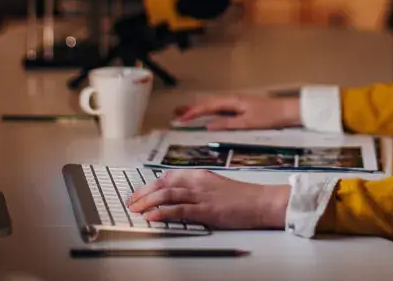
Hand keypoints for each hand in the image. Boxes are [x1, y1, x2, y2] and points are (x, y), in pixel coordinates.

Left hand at [127, 169, 289, 229]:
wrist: (260, 201)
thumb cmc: (241, 197)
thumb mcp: (215, 187)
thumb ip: (196, 189)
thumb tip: (177, 196)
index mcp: (199, 175)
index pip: (168, 176)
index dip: (149, 185)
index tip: (138, 193)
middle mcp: (198, 182)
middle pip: (163, 184)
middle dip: (143, 193)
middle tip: (131, 203)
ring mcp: (202, 195)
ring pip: (168, 194)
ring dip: (148, 202)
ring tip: (136, 209)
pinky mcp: (207, 210)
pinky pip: (180, 210)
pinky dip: (163, 213)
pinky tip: (152, 217)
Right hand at [174, 93, 300, 129]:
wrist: (289, 110)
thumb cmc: (270, 116)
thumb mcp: (247, 123)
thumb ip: (227, 124)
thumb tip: (208, 126)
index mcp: (232, 101)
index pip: (207, 106)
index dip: (192, 113)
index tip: (179, 119)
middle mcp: (233, 98)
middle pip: (208, 102)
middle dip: (191, 108)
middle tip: (176, 114)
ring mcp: (237, 101)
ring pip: (214, 103)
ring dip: (200, 108)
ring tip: (186, 112)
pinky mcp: (242, 105)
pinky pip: (221, 106)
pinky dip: (210, 109)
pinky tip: (208, 114)